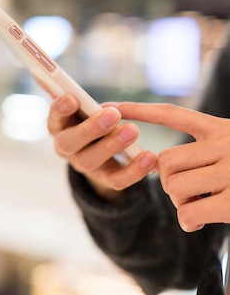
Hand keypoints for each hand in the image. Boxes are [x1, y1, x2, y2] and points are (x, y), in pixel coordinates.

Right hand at [48, 94, 156, 201]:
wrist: (100, 152)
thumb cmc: (87, 119)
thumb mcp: (77, 106)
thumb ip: (65, 92)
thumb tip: (43, 72)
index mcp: (58, 126)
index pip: (54, 117)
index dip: (60, 109)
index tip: (72, 97)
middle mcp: (66, 147)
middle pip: (70, 142)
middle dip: (90, 128)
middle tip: (112, 114)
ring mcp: (84, 165)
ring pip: (91, 160)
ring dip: (111, 145)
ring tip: (132, 130)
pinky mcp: (105, 179)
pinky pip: (117, 180)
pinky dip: (134, 170)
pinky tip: (150, 156)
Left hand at [117, 102, 229, 231]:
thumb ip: (204, 151)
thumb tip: (157, 166)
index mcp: (221, 129)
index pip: (172, 115)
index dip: (139, 111)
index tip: (112, 106)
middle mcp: (226, 144)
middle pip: (166, 160)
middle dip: (167, 180)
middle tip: (186, 194)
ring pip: (175, 185)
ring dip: (179, 202)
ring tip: (199, 206)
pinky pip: (189, 212)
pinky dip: (188, 221)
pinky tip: (197, 223)